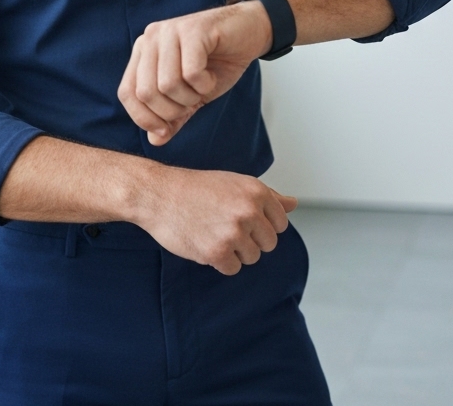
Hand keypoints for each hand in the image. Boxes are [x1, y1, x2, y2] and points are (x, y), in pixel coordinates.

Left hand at [118, 0, 272, 144]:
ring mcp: (170, 32)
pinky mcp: (193, 30)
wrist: (249, 32)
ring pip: (167, 84)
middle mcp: (150, 39)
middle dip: (172, 111)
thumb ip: (172, 117)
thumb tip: (155, 140)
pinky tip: (212, 76)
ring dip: (191, 97)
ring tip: (203, 87)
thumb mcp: (191, 96)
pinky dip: (205, 84)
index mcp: (143, 52)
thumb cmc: (217, 63)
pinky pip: (191, 73)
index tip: (166, 130)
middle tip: (193, 102)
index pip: (127, 93)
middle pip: (146, 92)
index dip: (144, 118)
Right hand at [131, 165, 297, 274]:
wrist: (159, 194)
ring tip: (212, 231)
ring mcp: (233, 232)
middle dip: (250, 240)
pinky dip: (220, 261)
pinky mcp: (217, 252)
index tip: (240, 218)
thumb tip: (293, 204)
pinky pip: (233, 268)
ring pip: (252, 257)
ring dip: (234, 251)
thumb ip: (268, 196)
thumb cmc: (197, 188)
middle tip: (224, 225)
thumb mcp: (235, 183)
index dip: (261, 224)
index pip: (280, 224)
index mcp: (256, 191)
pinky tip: (205, 242)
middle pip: (268, 244)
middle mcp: (249, 211)